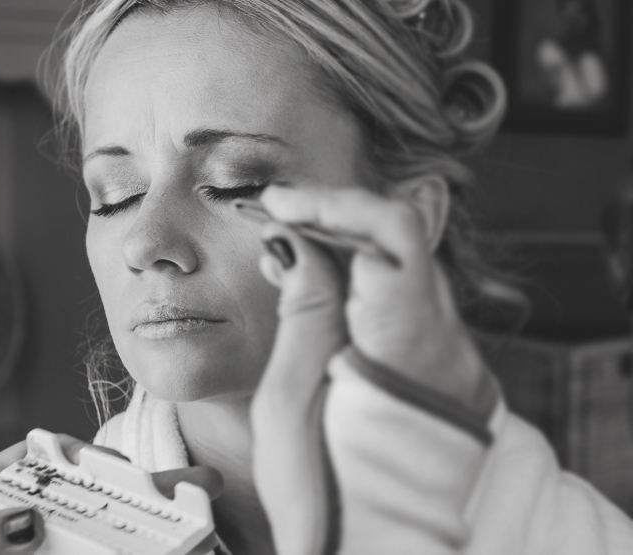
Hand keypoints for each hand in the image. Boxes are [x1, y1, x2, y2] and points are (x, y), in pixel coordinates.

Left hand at [0, 434, 222, 554]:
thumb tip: (28, 521)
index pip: (44, 460)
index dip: (89, 456)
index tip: (124, 465)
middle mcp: (13, 525)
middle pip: (86, 503)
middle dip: (141, 498)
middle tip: (196, 494)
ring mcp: (33, 554)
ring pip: (92, 543)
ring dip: (136, 540)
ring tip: (188, 541)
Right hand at [248, 184, 492, 553]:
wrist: (368, 550)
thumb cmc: (321, 492)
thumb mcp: (289, 399)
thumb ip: (303, 308)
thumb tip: (296, 238)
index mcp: (409, 351)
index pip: (391, 235)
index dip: (332, 204)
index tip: (277, 204)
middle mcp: (448, 345)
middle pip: (400, 240)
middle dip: (331, 219)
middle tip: (270, 224)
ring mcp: (452, 354)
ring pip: (401, 262)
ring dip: (340, 245)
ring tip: (282, 257)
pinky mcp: (442, 363)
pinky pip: (402, 293)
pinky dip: (356, 276)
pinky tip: (312, 283)